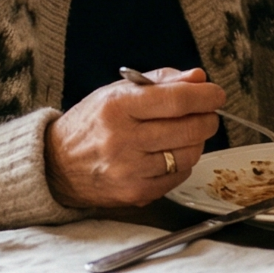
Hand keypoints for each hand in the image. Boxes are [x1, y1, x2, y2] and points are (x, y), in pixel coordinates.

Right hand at [44, 67, 224, 208]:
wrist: (57, 166)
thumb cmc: (90, 124)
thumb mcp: (117, 92)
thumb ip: (161, 82)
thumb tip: (198, 78)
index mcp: (118, 107)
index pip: (177, 100)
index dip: (206, 96)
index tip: (216, 94)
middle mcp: (122, 140)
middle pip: (189, 128)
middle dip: (207, 118)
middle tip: (206, 113)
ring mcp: (129, 170)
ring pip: (189, 154)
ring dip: (196, 142)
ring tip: (184, 134)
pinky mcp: (135, 193)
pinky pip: (178, 177)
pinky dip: (182, 164)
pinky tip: (169, 154)